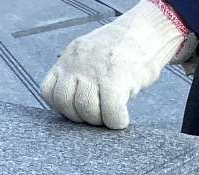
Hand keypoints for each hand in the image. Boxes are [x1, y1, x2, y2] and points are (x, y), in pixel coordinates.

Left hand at [41, 0, 193, 130]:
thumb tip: (72, 108)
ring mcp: (96, 69)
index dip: (61, 107)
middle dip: (81, 117)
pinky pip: (110, 112)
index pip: (48, 91)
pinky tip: (122, 118)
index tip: (76, 109)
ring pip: (86, 110)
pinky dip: (117, 121)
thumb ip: (77, 75)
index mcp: (70, 56)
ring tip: (111, 113)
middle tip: (98, 114)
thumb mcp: (90, 55)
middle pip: (66, 104)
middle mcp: (78, 61)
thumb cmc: (122, 50)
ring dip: (100, 120)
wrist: (150, 29)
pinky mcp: (116, 78)